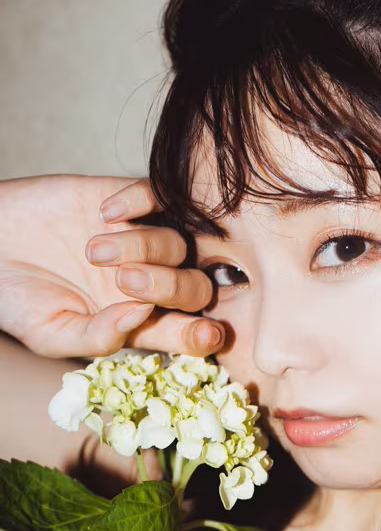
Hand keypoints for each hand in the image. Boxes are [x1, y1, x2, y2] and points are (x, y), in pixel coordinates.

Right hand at [0, 175, 223, 357]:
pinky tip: (105, 212)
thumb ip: (99, 336)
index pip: (187, 331)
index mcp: (139, 323)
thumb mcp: (52, 333)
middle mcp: (149, 283)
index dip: (203, 335)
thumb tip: (142, 316)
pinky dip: (142, 201)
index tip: (211, 334)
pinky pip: (161, 194)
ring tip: (93, 250)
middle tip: (124, 281)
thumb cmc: (16, 300)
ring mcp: (140, 240)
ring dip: (142, 246)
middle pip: (195, 288)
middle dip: (169, 287)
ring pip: (178, 243)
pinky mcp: (125, 200)